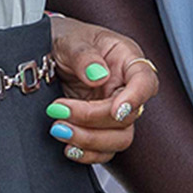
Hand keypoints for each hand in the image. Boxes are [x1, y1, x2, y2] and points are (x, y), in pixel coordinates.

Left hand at [43, 13, 161, 166]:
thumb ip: (84, 55)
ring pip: (119, 138)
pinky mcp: (99, 127)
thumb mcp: (71, 39)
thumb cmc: (66, 39)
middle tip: (59, 110)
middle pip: (129, 116)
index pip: (145, 81)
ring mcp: (113, 109)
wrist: (47, 52)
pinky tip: (68, 146)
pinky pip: (104, 151)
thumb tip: (98, 74)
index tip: (116, 110)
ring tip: (59, 129)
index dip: (135, 98)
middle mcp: (125, 87)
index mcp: (126, 59)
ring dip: (89, 140)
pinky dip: (87, 153)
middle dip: (93, 119)